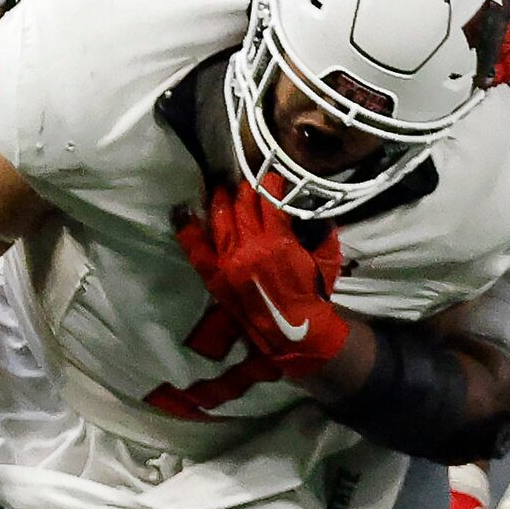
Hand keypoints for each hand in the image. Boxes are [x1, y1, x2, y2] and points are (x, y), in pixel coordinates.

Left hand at [176, 184, 347, 379]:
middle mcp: (249, 250)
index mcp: (278, 243)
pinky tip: (184, 214)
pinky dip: (189, 231)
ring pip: (220, 223)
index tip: (271, 177)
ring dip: (220, 203)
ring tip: (221, 191)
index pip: (270, 203)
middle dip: (245, 190)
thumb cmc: (313, 293)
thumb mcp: (325, 258)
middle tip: (245, 182)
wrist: (295, 331)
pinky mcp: (215, 278)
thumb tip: (308, 208)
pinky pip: (197, 250)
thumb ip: (319, 231)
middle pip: (242, 209)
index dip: (270, 186)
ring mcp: (228, 264)